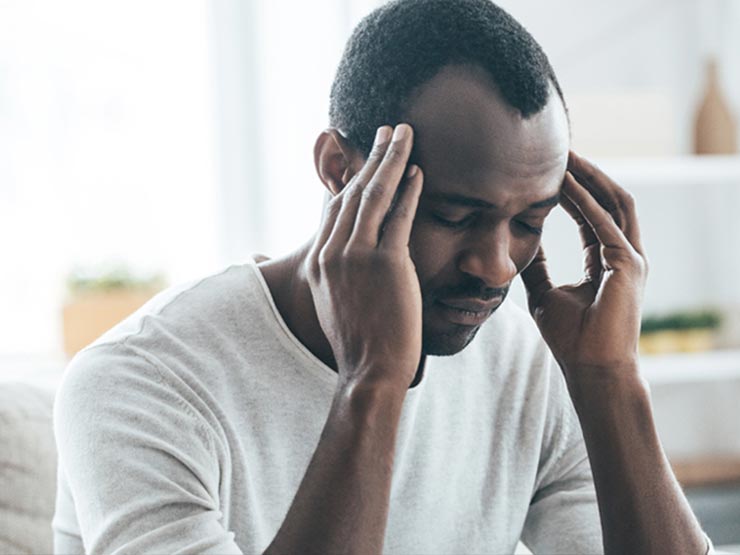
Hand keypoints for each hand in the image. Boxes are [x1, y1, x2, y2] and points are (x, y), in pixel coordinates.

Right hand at [306, 124, 423, 390]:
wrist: (370, 370)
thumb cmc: (359, 342)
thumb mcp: (334, 303)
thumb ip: (336, 273)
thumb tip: (344, 258)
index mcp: (319, 261)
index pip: (336, 207)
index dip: (352, 178)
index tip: (366, 159)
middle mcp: (332, 252)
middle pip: (353, 192)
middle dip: (372, 157)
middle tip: (387, 131)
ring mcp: (356, 256)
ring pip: (374, 196)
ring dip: (390, 160)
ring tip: (404, 135)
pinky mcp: (385, 263)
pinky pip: (398, 216)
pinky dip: (409, 190)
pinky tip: (418, 171)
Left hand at [521, 151, 647, 382]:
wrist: (590, 370)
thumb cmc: (572, 338)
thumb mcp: (544, 292)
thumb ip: (536, 266)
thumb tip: (517, 243)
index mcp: (607, 259)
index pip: (593, 212)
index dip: (573, 189)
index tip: (549, 169)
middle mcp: (625, 253)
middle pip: (609, 198)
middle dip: (586, 172)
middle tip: (560, 149)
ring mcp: (630, 258)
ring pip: (614, 202)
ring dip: (589, 177)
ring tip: (565, 156)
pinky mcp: (628, 265)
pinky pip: (604, 222)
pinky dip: (584, 201)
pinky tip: (563, 184)